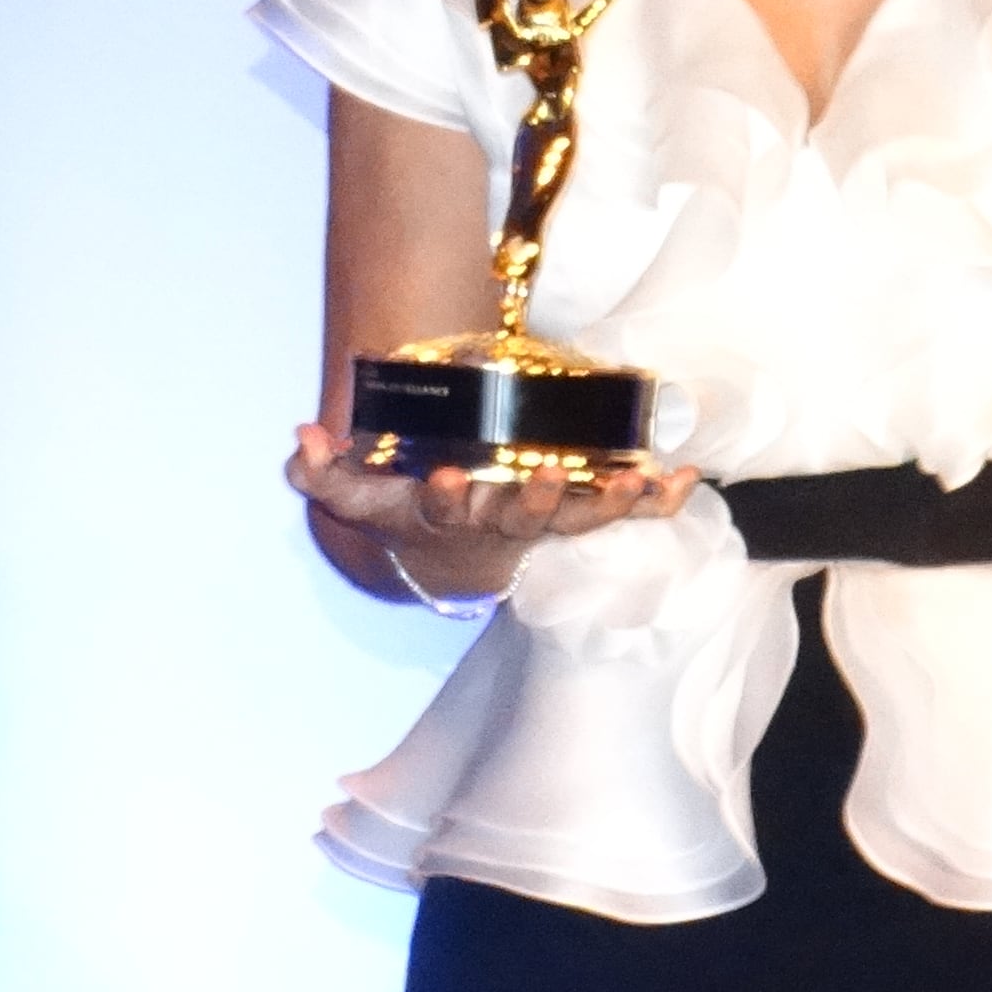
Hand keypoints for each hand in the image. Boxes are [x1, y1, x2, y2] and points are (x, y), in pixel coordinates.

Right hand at [287, 423, 697, 607]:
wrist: (456, 557)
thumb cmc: (407, 511)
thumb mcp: (359, 496)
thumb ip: (321, 471)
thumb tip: (303, 433)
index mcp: (446, 517)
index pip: (441, 510)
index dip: (444, 496)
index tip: (446, 476)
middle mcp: (499, 525)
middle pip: (521, 519)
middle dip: (534, 500)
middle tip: (548, 474)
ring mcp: (546, 523)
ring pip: (581, 520)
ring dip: (609, 503)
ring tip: (636, 482)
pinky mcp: (582, 514)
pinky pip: (627, 513)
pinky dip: (658, 500)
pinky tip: (687, 477)